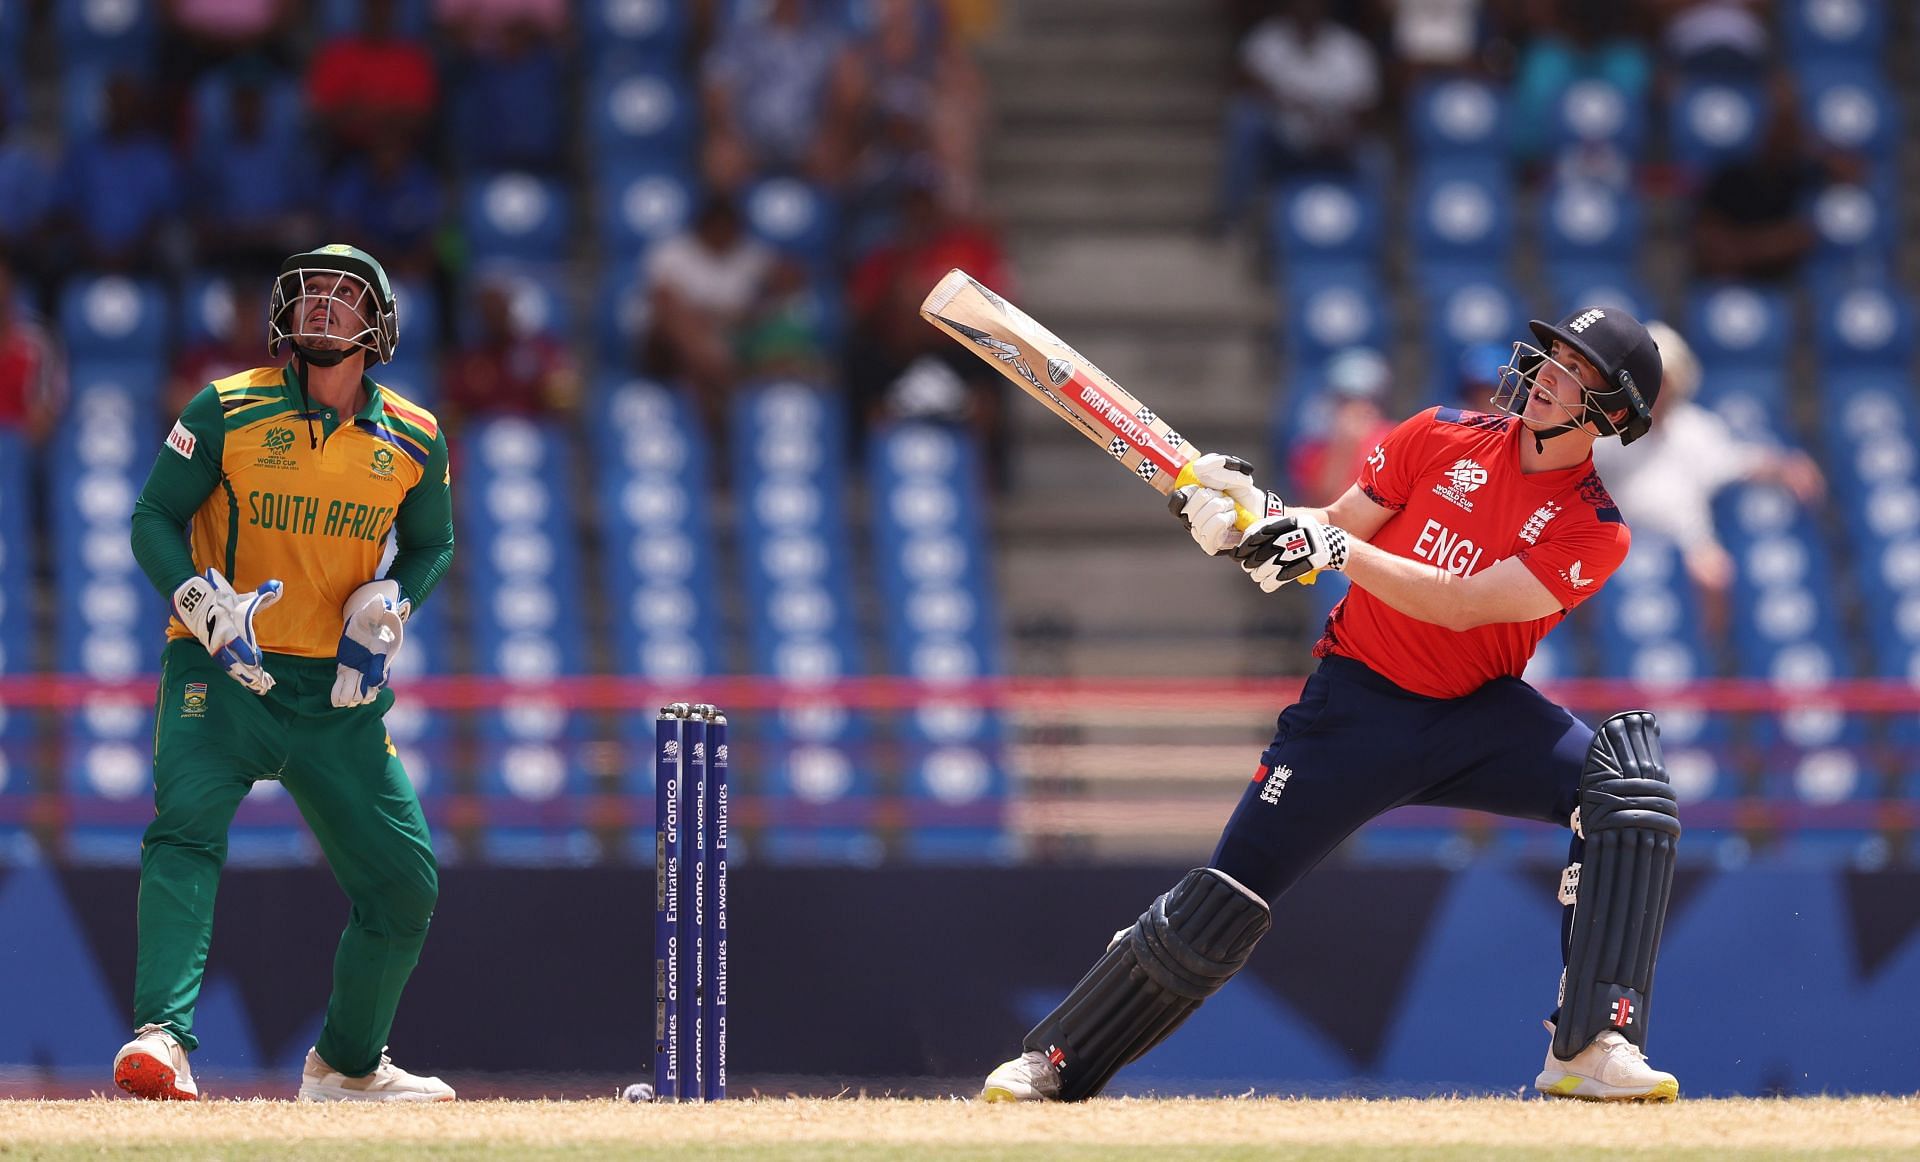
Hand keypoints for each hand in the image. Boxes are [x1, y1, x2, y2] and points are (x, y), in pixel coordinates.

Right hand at [173, 568, 281, 693]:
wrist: (193, 602)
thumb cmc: (223, 600)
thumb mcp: (241, 597)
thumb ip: (261, 595)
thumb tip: (278, 586)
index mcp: (225, 623)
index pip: (234, 640)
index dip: (245, 651)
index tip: (257, 660)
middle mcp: (218, 638)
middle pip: (231, 659)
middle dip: (245, 671)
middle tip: (260, 683)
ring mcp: (214, 646)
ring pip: (228, 666)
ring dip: (242, 677)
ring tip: (257, 688)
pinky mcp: (213, 652)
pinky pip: (226, 666)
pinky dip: (237, 675)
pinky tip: (248, 683)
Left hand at [332, 580, 410, 707]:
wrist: (369, 619)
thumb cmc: (376, 613)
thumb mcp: (376, 609)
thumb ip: (378, 608)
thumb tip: (379, 600)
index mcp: (381, 652)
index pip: (379, 670)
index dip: (374, 679)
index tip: (369, 686)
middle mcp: (372, 664)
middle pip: (367, 685)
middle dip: (359, 693)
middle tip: (349, 699)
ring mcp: (360, 667)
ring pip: (356, 688)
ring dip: (349, 696)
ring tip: (341, 702)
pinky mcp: (347, 667)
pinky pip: (344, 684)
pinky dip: (340, 693)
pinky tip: (336, 701)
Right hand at [1168, 453, 1284, 554]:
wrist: (1261, 510)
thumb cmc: (1243, 493)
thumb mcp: (1232, 471)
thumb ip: (1215, 464)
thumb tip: (1198, 467)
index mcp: (1192, 501)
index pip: (1177, 501)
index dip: (1185, 494)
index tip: (1199, 487)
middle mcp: (1192, 519)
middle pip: (1188, 508)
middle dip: (1211, 496)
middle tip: (1224, 496)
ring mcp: (1200, 534)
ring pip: (1200, 519)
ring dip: (1221, 507)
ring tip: (1231, 507)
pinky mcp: (1210, 546)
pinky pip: (1210, 531)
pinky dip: (1225, 519)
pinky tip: (1232, 518)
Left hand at [1231, 513, 1349, 591]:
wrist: (1333, 543)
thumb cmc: (1306, 534)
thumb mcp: (1291, 524)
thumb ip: (1272, 529)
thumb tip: (1245, 540)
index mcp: (1284, 524)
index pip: (1255, 535)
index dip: (1243, 546)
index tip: (1237, 552)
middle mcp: (1288, 537)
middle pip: (1257, 555)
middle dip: (1249, 563)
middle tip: (1248, 565)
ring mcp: (1295, 552)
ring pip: (1264, 569)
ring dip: (1258, 574)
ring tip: (1258, 575)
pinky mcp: (1301, 566)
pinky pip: (1277, 579)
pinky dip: (1269, 583)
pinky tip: (1267, 584)